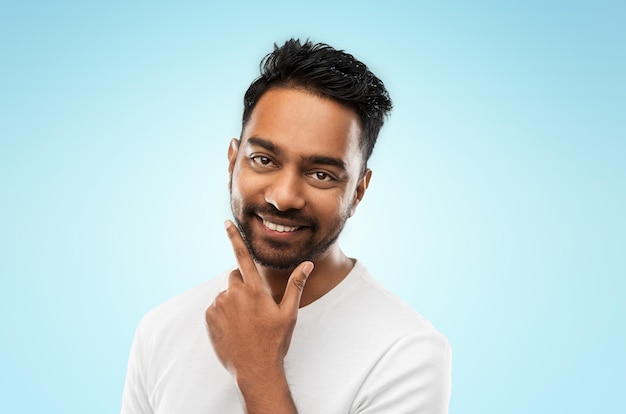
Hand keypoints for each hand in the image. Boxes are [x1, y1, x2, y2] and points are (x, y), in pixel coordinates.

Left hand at [206, 220, 312, 379]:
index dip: (234, 237)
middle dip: (243, 286)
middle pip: (235, 277)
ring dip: (234, 302)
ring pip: (226, 294)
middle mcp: (234, 293)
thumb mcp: (289, 313)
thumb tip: (308, 264)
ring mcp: (219, 306)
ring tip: (246, 324)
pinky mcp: (209, 318)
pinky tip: (235, 330)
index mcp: (254, 289)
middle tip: (255, 308)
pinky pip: (216, 308)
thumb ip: (296, 284)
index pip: (242, 256)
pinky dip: (223, 315)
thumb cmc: (275, 340)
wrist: (255, 369)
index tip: (226, 223)